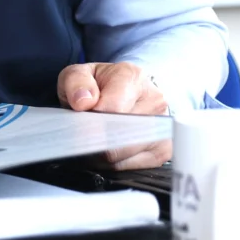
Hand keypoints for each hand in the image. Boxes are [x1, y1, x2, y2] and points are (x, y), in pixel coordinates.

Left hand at [57, 62, 171, 170]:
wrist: (124, 89)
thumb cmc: (100, 84)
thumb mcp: (79, 73)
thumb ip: (76, 82)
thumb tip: (83, 102)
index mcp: (133, 78)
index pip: (112, 109)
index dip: (90, 123)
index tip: (79, 126)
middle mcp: (154, 100)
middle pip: (118, 137)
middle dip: (94, 140)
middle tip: (83, 135)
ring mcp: (162, 126)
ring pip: (123, 156)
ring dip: (101, 154)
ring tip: (93, 140)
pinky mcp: (163, 149)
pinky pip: (131, 166)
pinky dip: (113, 163)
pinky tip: (106, 149)